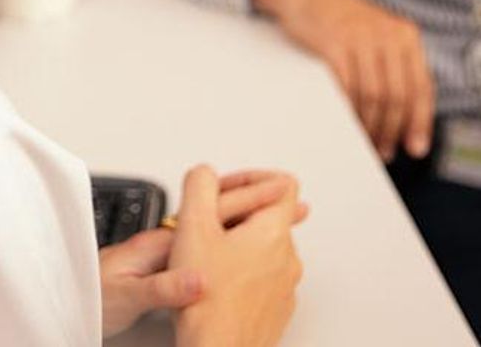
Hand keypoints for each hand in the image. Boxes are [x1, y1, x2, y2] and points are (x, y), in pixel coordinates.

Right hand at [169, 165, 303, 346]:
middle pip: (270, 216)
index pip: (283, 184)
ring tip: (206, 256)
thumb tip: (205, 173)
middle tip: (206, 224)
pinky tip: (216, 281)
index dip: (252, 178)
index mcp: (273, 232)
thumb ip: (199, 186)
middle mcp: (287, 258)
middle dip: (237, 213)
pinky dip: (242, 271)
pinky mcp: (275, 307)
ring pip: (265, 248)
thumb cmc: (208, 302)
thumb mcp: (193, 227)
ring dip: (238, 243)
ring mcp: (284, 286)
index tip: (229, 188)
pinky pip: (262, 276)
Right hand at [253, 0, 433, 160]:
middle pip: (397, 96)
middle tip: (383, 150)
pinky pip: (347, 87)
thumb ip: (394, 68)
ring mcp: (361, 38)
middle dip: (391, 130)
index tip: (415, 147)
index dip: (420, 122)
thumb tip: (405, 120)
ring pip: (373, 96)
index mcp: (405, 35)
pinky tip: (346, 120)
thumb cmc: (341, 22)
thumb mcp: (377, 37)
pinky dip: (348, 110)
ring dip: (369, 126)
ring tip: (364, 139)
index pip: (421, 87)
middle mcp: (388, 34)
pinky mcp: (335, 43)